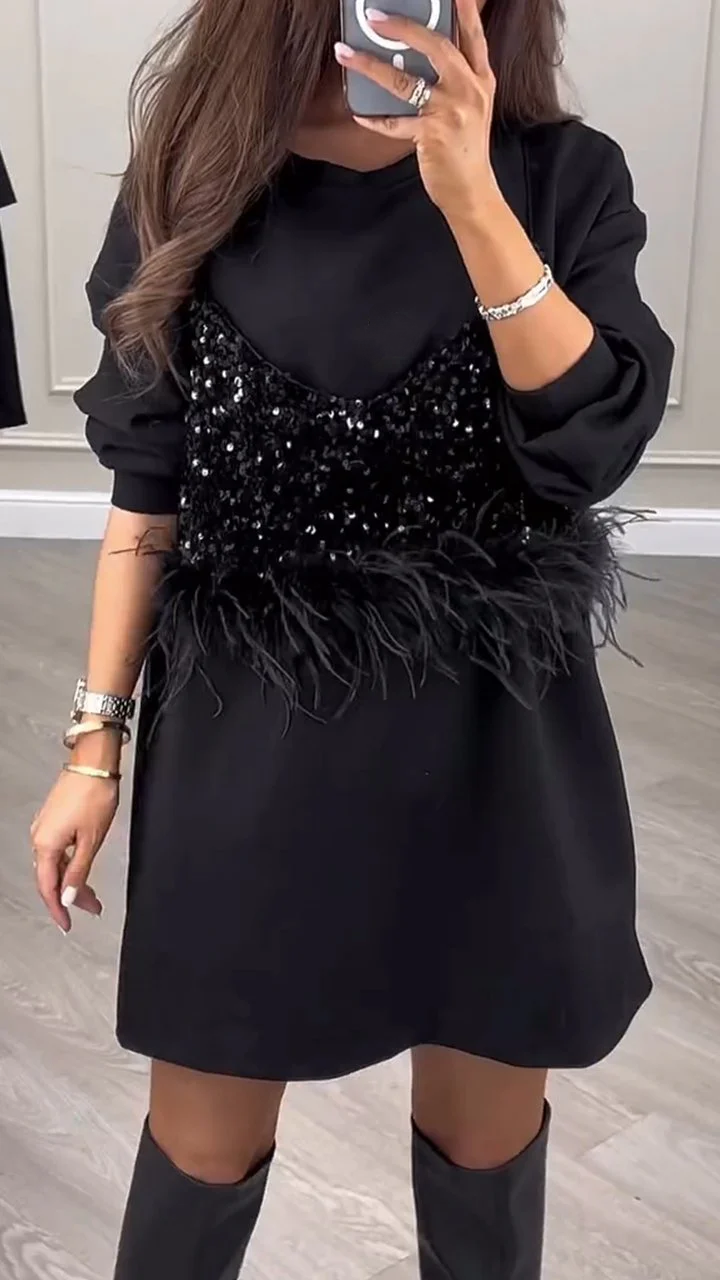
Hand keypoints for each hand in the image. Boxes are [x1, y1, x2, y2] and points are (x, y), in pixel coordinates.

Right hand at [30, 771, 118, 932]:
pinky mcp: (53, 819)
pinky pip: (58, 851)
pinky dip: (70, 864)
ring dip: (72, 881)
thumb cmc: (94, 794)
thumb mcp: (92, 840)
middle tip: (92, 908)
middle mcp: (40, 837)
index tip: (68, 924)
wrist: (94, 764)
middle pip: (51, 877)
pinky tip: (81, 869)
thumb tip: (69, 898)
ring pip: (55, 864)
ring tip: (92, 894)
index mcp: (46, 845)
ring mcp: (45, 827)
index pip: (48, 888)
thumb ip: (79, 871)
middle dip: (71, 897)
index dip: (58, 909)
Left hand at [335, 0, 501, 227]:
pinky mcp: (432, 134)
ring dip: (370, 66)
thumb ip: (455, 81)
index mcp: (480, 80)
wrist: (472, 192)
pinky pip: (394, 122)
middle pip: (436, 46)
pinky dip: (374, 119)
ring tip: (346, 54)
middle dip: (403, 27)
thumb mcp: (472, 109)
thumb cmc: (466, 150)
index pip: (473, 35)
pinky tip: (360, 114)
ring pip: (404, 81)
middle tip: (375, 18)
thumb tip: (419, 59)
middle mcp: (468, 90)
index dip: (462, 10)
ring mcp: (450, 111)